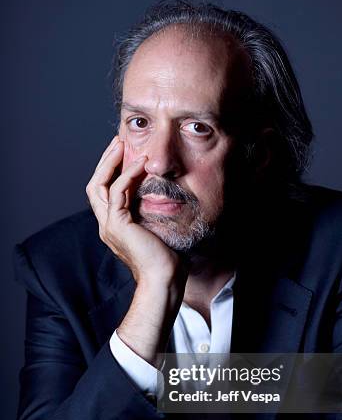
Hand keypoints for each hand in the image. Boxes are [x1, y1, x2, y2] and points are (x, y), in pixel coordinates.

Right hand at [86, 136, 181, 282]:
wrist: (164, 278)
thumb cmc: (166, 258)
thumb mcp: (156, 228)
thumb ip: (150, 211)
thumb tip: (158, 192)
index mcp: (114, 226)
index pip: (105, 192)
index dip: (111, 170)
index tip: (125, 152)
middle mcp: (107, 225)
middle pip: (95, 185)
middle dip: (106, 161)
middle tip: (118, 141)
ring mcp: (109, 225)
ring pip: (99, 185)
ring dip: (112, 162)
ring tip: (124, 145)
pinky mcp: (117, 225)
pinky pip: (117, 192)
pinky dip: (127, 174)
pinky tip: (141, 163)